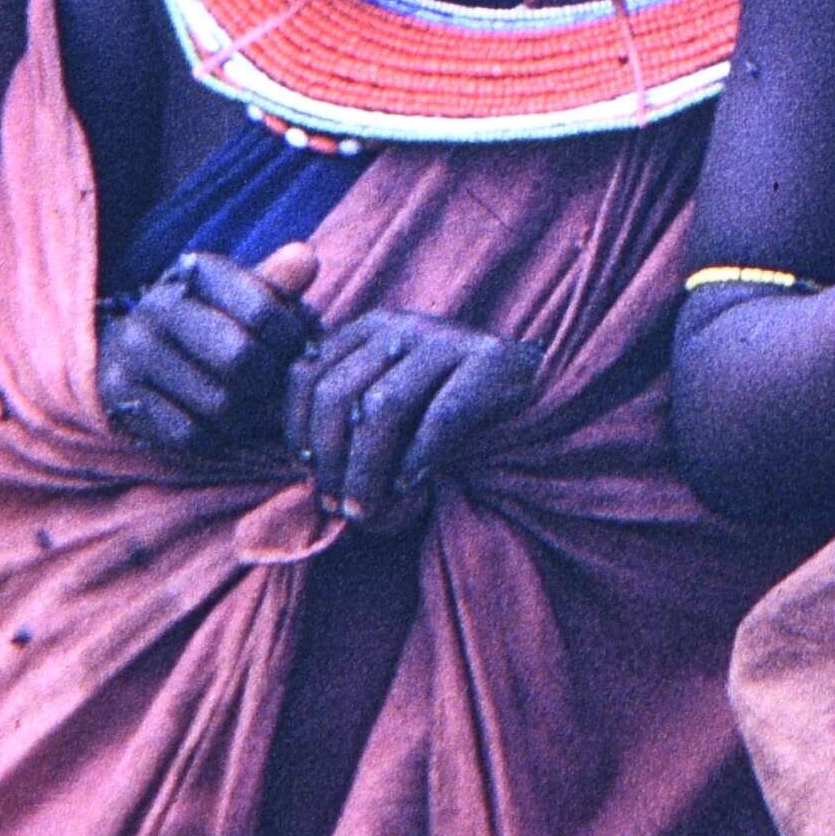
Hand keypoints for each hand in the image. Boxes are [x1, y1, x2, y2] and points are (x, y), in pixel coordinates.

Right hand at [99, 238, 324, 457]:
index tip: (296, 352)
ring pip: (218, 402)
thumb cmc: (215, 323)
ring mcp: (133, 349)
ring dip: (246, 417)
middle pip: (239, 359)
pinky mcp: (119, 391)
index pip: (262, 311)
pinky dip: (215, 438)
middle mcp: (158, 305)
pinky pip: (189, 433)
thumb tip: (306, 258)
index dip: (292, 341)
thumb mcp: (247, 298)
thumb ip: (279, 283)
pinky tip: (221, 425)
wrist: (139, 353)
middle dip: (269, 382)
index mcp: (197, 272)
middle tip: (275, 389)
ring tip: (253, 409)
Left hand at [285, 307, 543, 524]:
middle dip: (330, 458)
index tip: (306, 471)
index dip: (296, 428)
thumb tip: (303, 462)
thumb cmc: (453, 406)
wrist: (538, 382)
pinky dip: (419, 457)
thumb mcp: (394, 397)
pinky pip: (443, 414)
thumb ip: (351, 414)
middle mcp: (402, 326)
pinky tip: (411, 487)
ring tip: (367, 509)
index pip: (305, 374)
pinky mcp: (490, 363)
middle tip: (337, 503)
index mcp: (368, 329)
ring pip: (384, 407)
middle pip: (339, 393)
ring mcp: (448, 340)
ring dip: (366, 468)